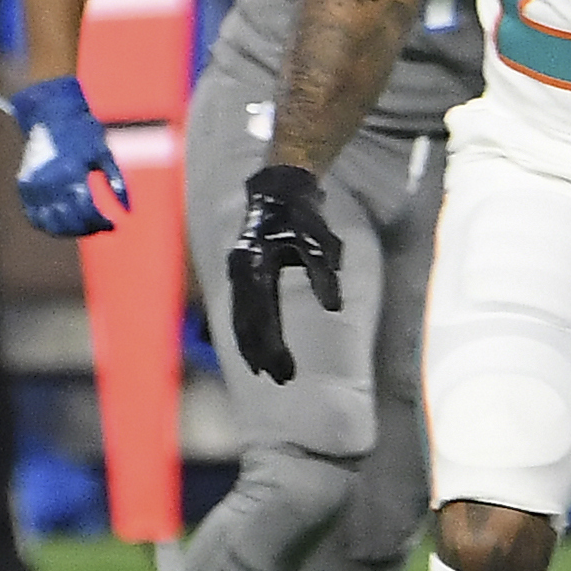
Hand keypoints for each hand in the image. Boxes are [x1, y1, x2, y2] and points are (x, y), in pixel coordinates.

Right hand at [11, 74, 127, 238]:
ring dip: (68, 230)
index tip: (112, 225)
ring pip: (49, 222)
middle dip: (88, 227)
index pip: (86, 211)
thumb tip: (128, 210)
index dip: (101, 222)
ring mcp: (33, 185)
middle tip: (101, 226)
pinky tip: (63, 224)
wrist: (51, 115)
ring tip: (85, 226)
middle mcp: (48, 181)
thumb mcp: (104, 153)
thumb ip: (116, 182)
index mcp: (70, 173)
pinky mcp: (23, 186)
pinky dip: (47, 225)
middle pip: (68, 220)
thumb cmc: (83, 133)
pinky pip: (32, 216)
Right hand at [227, 164, 342, 383]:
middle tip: (277, 379)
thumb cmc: (303, 216)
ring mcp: (237, 273)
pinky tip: (254, 348)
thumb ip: (324, 274)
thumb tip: (333, 308)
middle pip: (247, 322)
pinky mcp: (242, 274)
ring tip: (263, 371)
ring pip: (239, 317)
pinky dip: (246, 330)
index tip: (285, 370)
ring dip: (251, 345)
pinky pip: (241, 308)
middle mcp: (240, 272)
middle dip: (261, 352)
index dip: (273, 345)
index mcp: (256, 265)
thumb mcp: (321, 242)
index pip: (263, 315)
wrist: (278, 191)